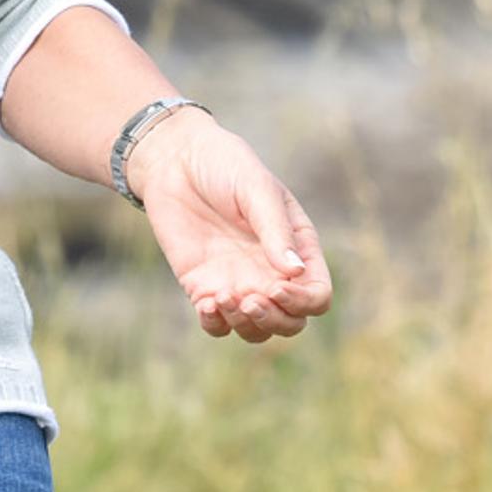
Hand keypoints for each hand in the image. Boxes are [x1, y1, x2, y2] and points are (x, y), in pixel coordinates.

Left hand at [133, 111, 333, 343]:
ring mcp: (239, 283)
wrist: (174, 161)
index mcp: (296, 247)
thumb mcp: (255, 187)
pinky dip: (215, 324)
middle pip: (290, 322)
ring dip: (245, 325)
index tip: (276, 285)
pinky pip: (216, 325)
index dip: (303, 301)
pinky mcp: (203, 287)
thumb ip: (275, 229)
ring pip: (255, 330)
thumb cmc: (224, 164)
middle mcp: (271, 272)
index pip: (317, 294)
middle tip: (249, 298)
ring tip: (222, 296)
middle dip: (274, 320)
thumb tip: (295, 272)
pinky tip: (205, 303)